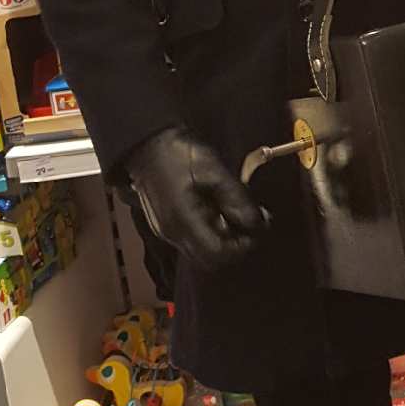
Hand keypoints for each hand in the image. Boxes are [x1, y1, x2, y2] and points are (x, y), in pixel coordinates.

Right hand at [125, 126, 266, 273]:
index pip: (218, 254)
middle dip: (233, 247)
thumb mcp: (214, 170)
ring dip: (221, 239)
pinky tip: (215, 210)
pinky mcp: (165, 226)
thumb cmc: (179, 153)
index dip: (241, 247)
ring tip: (232, 214)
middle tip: (248, 225)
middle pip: (209, 260)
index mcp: (184, 220)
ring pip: (200, 252)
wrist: (146, 145)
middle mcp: (173, 233)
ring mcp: (166, 231)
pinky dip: (208, 233)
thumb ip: (236, 199)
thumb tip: (258, 222)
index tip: (255, 230)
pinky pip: (191, 240)